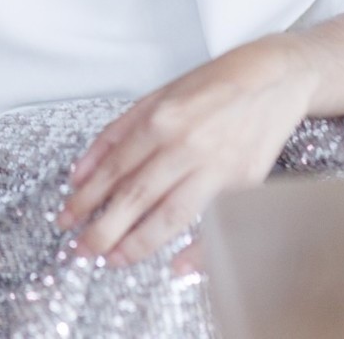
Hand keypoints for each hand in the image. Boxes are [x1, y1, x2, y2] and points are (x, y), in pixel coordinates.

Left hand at [56, 38, 315, 268]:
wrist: (275, 77)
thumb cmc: (215, 82)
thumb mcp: (158, 95)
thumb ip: (117, 133)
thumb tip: (82, 170)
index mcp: (162, 119)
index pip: (114, 169)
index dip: (86, 198)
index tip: (67, 217)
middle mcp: (187, 145)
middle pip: (136, 197)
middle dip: (103, 229)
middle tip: (81, 249)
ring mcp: (218, 166)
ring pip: (170, 216)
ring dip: (137, 243)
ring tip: (114, 258)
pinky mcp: (245, 183)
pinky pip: (214, 224)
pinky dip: (196, 251)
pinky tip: (174, 266)